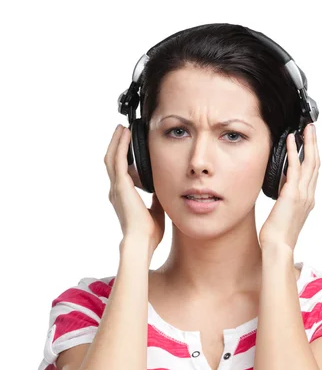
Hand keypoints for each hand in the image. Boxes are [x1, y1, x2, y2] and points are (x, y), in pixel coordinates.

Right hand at [104, 124, 164, 250]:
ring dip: (117, 142)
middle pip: (112, 162)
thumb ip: (157, 199)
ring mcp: (117, 187)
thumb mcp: (156, 211)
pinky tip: (125, 134)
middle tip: (121, 132)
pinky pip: (118, 159)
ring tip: (122, 129)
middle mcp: (116, 191)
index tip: (129, 148)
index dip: (122, 159)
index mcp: (123, 198)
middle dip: (116, 146)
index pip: (120, 173)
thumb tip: (163, 190)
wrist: (142, 240)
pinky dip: (121, 145)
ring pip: (111, 157)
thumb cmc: (149, 233)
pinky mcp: (121, 185)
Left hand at [259, 123, 320, 250]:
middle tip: (312, 129)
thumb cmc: (278, 236)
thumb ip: (286, 200)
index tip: (310, 144)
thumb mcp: (284, 214)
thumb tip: (282, 190)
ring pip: (310, 162)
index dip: (313, 157)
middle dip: (314, 145)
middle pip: (316, 164)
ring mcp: (302, 194)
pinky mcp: (292, 193)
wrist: (278, 246)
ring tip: (306, 129)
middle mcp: (309, 195)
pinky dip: (293, 152)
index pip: (313, 174)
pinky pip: (295, 167)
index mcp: (307, 201)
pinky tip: (291, 141)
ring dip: (308, 143)